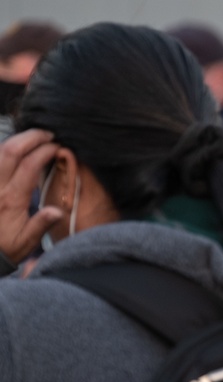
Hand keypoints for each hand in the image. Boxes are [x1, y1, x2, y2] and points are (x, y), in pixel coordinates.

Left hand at [0, 130, 62, 263]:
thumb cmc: (5, 247)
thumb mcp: (26, 241)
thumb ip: (41, 224)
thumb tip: (58, 210)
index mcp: (11, 200)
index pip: (30, 165)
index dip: (45, 151)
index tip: (58, 147)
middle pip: (10, 151)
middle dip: (31, 137)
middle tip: (47, 134)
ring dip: (16, 140)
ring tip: (33, 137)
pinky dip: (4, 151)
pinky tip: (14, 150)